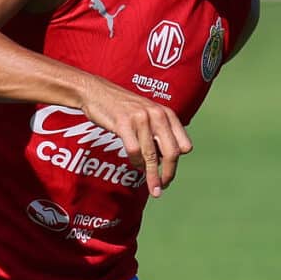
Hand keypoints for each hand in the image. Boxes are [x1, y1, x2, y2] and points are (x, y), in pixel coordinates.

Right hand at [75, 77, 192, 196]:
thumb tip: (167, 162)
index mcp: (168, 114)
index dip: (177, 161)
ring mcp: (141, 119)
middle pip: (172, 153)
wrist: (96, 92)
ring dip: (152, 175)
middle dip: (169, 174)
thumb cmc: (123, 108)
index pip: (183, 145)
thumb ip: (159, 133)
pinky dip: (136, 162)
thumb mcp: (149, 115)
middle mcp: (158, 115)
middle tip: (163, 187)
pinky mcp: (124, 123)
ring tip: (153, 188)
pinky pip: (134, 151)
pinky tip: (135, 165)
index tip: (169, 172)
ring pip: (152, 155)